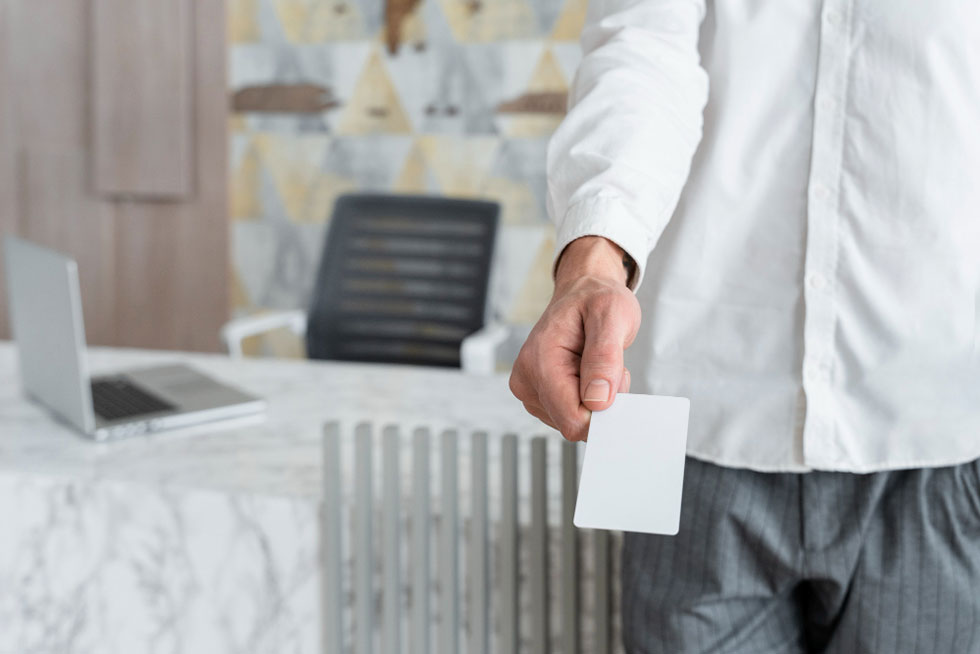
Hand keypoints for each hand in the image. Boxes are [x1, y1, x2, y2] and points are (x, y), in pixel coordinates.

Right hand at [509, 237, 640, 440]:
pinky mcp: (538, 396)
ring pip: (573, 422)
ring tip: (595, 365)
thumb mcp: (611, 316)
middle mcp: (526, 379)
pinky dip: (587, 399)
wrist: (582, 290)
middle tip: (607, 367)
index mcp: (539, 360)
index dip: (602, 411)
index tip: (615, 383)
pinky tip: (587, 373)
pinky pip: (570, 415)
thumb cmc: (596, 298)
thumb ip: (604, 358)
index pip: (572, 419)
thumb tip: (597, 400)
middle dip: (599, 403)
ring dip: (595, 400)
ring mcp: (529, 390)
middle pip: (572, 423)